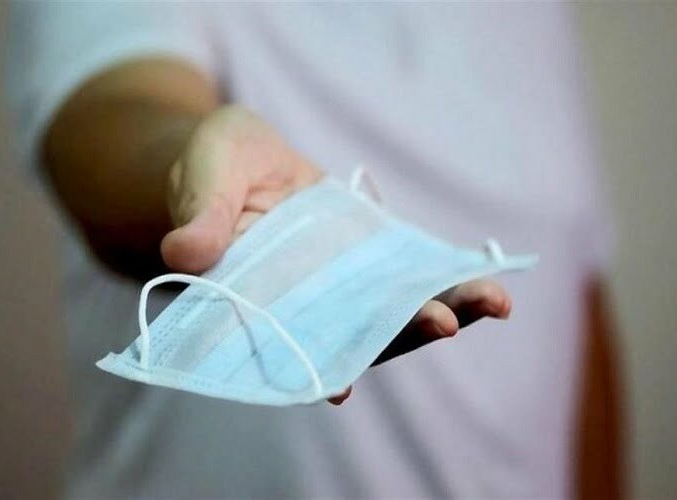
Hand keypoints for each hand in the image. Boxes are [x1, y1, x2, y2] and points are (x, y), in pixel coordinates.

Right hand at [160, 105, 511, 404]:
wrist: (241, 157)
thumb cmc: (214, 164)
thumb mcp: (206, 170)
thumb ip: (201, 210)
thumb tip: (184, 252)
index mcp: (258, 294)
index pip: (284, 342)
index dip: (311, 365)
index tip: (342, 386)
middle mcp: (307, 300)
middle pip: (355, 332)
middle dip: (398, 332)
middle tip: (441, 324)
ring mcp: (343, 280)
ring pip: (391, 308)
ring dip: (440, 310)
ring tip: (492, 302)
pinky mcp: (371, 254)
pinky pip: (410, 272)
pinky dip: (447, 277)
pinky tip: (488, 281)